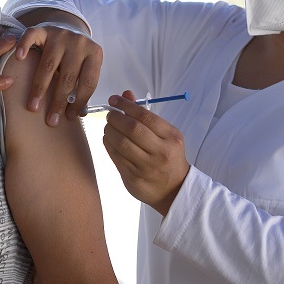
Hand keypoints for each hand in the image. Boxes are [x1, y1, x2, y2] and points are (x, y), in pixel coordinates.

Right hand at [14, 22, 102, 124]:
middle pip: (68, 77)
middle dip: (58, 101)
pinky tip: (19, 59)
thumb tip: (79, 115)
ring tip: (33, 106)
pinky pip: (32, 36)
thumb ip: (83, 86)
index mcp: (94, 54)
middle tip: (50, 120)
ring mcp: (61, 34)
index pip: (88, 82)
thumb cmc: (77, 55)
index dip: (79, 102)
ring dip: (39, 88)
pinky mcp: (44, 29)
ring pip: (49, 65)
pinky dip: (24, 46)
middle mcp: (79, 43)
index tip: (68, 118)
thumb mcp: (86, 67)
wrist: (69, 28)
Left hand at [103, 90, 189, 215]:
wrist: (174, 189)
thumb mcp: (165, 134)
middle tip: (110, 114)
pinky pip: (116, 157)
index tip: (115, 100)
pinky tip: (108, 139)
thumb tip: (126, 95)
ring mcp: (147, 167)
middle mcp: (161, 152)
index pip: (145, 116)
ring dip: (109, 131)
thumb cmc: (168, 156)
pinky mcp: (134, 178)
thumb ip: (145, 114)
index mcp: (171, 138)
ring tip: (108, 126)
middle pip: (132, 129)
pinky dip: (108, 144)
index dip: (126, 105)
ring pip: (121, 143)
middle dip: (116, 118)